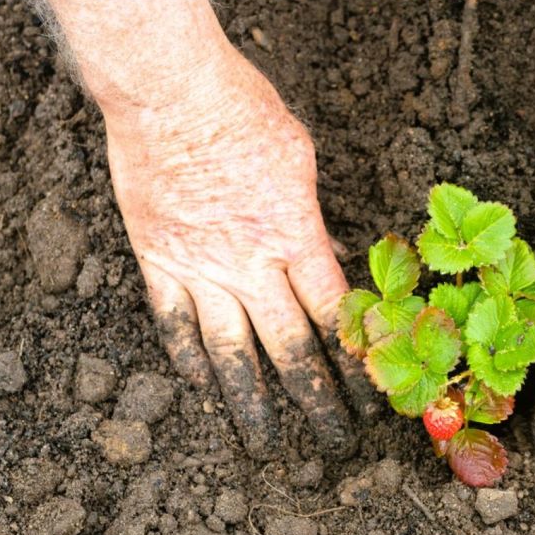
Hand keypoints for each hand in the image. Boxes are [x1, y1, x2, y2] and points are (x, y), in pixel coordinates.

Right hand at [100, 51, 367, 458]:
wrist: (168, 90)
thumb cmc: (243, 110)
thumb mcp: (301, 162)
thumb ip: (312, 222)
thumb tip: (326, 261)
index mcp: (295, 237)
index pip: (336, 317)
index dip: (359, 362)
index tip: (377, 395)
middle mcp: (250, 265)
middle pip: (289, 350)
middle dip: (316, 401)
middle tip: (333, 442)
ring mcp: (200, 268)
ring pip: (229, 353)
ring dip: (249, 403)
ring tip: (262, 444)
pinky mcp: (157, 260)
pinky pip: (173, 324)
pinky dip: (188, 362)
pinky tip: (202, 390)